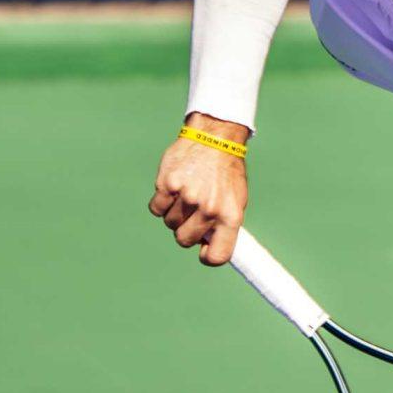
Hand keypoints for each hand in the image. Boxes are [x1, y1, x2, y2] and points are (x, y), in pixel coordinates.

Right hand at [150, 112, 249, 264]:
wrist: (215, 136)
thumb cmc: (225, 172)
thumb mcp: (236, 199)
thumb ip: (223, 225)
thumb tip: (209, 248)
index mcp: (230, 216)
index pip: (218, 256)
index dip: (207, 256)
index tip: (203, 249)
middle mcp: (209, 209)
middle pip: (184, 240)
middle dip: (185, 230)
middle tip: (192, 212)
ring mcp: (188, 196)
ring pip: (169, 223)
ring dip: (174, 213)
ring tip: (185, 193)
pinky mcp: (168, 184)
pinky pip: (156, 209)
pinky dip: (161, 202)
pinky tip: (172, 188)